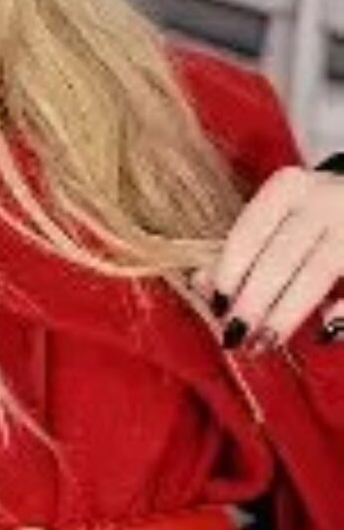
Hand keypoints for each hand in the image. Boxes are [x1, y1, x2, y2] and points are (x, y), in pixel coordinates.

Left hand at [207, 166, 343, 350]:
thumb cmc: (310, 216)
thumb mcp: (276, 218)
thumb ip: (241, 248)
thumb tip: (200, 284)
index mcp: (287, 187)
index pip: (249, 231)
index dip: (230, 271)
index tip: (216, 304)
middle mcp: (323, 199)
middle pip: (279, 256)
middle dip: (254, 301)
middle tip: (234, 336)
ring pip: (316, 274)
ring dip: (286, 313)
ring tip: (265, 342)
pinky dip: (342, 314)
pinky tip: (322, 334)